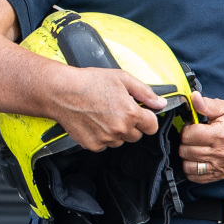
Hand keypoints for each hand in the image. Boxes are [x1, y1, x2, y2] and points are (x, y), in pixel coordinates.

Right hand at [46, 67, 163, 151]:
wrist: (62, 92)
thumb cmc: (89, 82)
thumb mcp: (121, 78)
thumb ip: (145, 92)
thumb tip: (161, 103)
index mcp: (130, 113)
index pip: (152, 126)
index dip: (147, 118)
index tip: (140, 113)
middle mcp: (120, 129)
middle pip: (136, 135)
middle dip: (131, 124)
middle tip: (117, 110)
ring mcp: (106, 139)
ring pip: (120, 141)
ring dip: (117, 132)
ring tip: (103, 115)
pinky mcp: (93, 145)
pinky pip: (105, 145)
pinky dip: (102, 136)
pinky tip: (94, 122)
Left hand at [177, 96, 223, 183]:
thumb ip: (207, 104)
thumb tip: (193, 97)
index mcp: (221, 134)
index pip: (189, 135)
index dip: (187, 128)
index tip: (193, 125)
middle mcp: (221, 153)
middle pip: (186, 151)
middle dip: (185, 142)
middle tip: (194, 136)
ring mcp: (221, 166)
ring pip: (188, 166)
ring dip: (187, 156)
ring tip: (195, 147)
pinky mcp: (220, 175)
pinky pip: (196, 178)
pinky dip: (192, 169)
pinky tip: (197, 158)